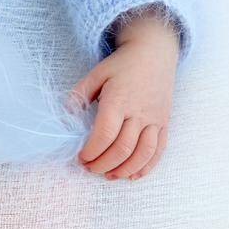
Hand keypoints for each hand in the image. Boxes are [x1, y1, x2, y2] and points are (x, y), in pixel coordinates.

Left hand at [70, 16, 178, 180]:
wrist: (155, 53)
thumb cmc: (122, 65)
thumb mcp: (97, 73)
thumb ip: (80, 94)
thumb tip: (64, 115)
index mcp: (119, 99)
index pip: (105, 134)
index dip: (92, 151)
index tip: (81, 157)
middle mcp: (139, 111)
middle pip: (123, 148)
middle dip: (103, 164)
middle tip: (90, 168)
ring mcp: (155, 119)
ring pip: (143, 154)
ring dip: (124, 170)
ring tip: (108, 175)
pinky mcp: (164, 123)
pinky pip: (158, 150)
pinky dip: (146, 167)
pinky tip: (132, 175)